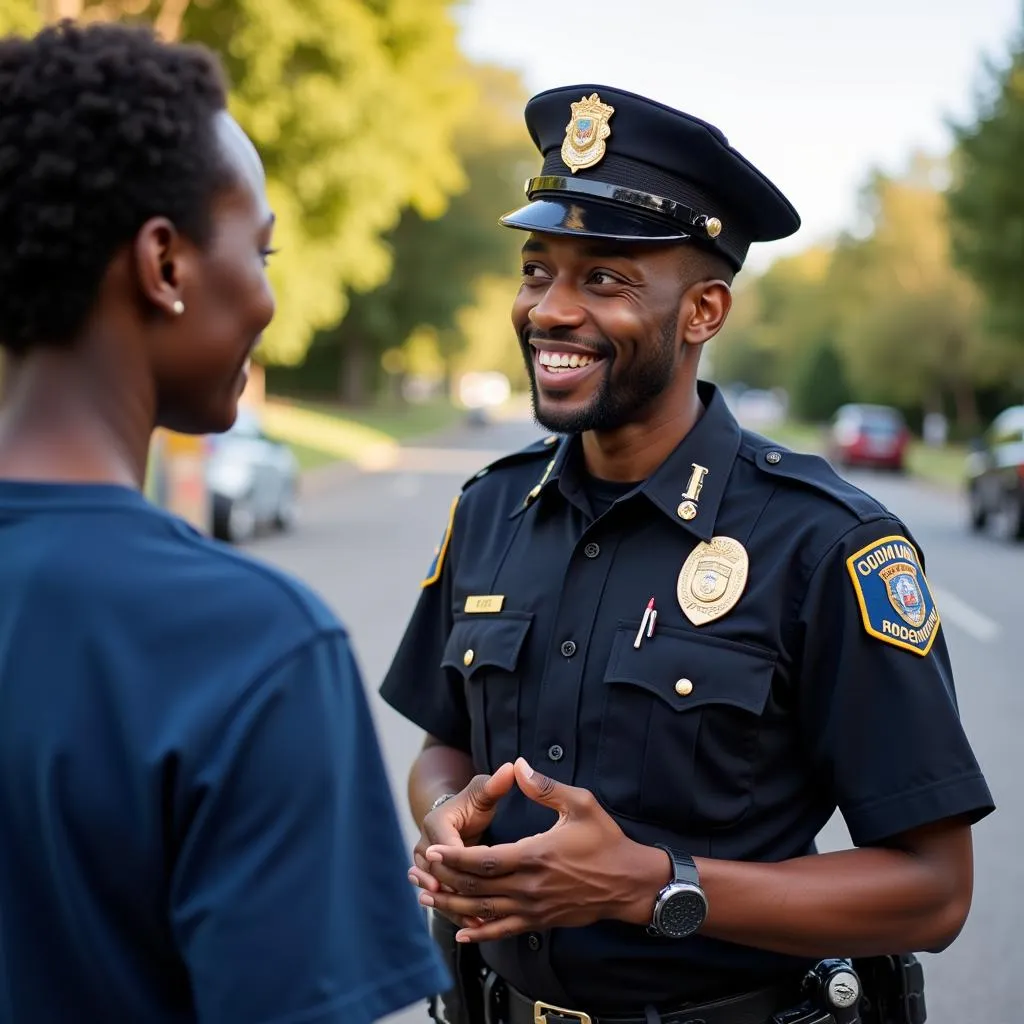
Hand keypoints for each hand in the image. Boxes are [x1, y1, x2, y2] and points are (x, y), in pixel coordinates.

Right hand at [408, 762, 515, 927]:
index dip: (457, 859)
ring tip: (475, 922)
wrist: (457, 816)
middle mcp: (426, 845)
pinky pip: (442, 900)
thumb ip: (496, 784)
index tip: (477, 869)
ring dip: (453, 907)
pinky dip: (455, 913)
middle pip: (435, 872)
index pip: (444, 845)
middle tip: (474, 904)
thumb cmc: (475, 802)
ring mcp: (427, 866)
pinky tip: (474, 927)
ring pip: (435, 890)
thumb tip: (513, 767)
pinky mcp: (435, 881)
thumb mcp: (483, 792)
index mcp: (437, 822)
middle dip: (453, 889)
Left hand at [418, 757, 668, 942]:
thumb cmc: (606, 840)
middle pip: (477, 888)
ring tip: (427, 898)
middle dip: (444, 882)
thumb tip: (518, 765)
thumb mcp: (580, 804)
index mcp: (536, 856)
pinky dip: (480, 932)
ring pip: (484, 912)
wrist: (630, 882)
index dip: (454, 858)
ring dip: (452, 907)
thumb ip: (545, 787)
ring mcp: (535, 908)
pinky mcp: (541, 921)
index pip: (484, 861)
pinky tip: (461, 932)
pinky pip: (504, 930)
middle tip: (418, 874)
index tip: (432, 851)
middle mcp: (531, 886)